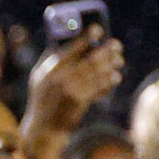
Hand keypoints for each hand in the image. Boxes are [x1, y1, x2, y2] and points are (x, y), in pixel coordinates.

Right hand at [22, 26, 124, 158]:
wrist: (42, 129)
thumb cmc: (42, 100)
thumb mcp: (39, 79)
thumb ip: (51, 60)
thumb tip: (71, 40)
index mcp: (49, 69)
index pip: (71, 48)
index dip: (86, 36)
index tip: (98, 29)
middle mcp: (59, 78)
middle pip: (89, 59)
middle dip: (106, 50)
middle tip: (116, 45)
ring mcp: (70, 90)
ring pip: (98, 72)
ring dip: (111, 65)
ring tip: (119, 61)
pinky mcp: (79, 101)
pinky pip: (99, 87)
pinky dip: (109, 81)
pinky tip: (115, 77)